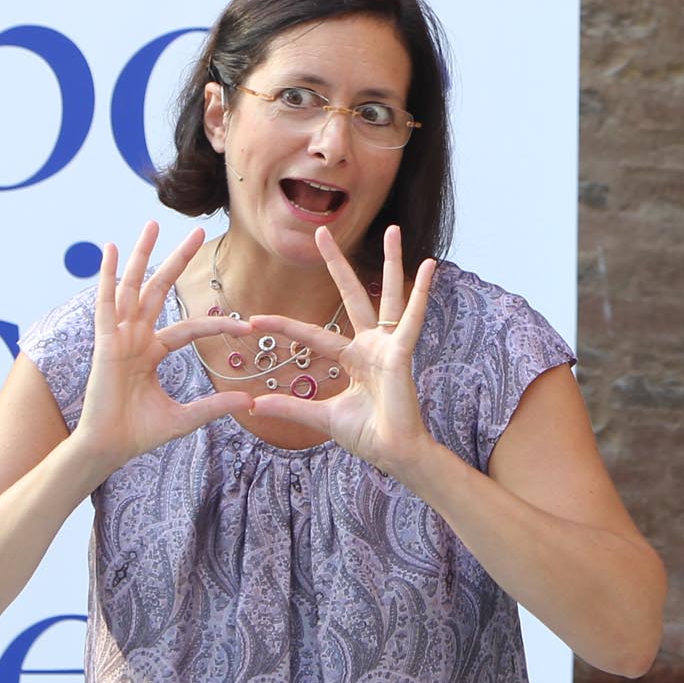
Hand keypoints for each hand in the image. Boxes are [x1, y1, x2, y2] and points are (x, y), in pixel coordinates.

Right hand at [74, 222, 253, 474]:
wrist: (108, 449)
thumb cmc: (138, 433)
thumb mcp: (185, 417)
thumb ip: (214, 405)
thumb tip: (250, 400)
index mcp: (152, 351)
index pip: (191, 327)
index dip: (218, 322)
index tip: (248, 325)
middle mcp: (135, 337)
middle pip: (160, 290)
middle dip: (177, 260)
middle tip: (197, 233)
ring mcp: (118, 337)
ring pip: (134, 287)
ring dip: (143, 255)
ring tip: (153, 224)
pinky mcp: (105, 343)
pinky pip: (106, 303)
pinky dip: (108, 276)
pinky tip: (112, 249)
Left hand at [245, 225, 438, 473]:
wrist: (392, 453)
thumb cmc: (366, 436)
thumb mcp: (321, 418)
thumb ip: (291, 407)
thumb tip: (253, 404)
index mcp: (353, 358)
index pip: (313, 335)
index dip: (284, 327)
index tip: (253, 320)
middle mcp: (371, 345)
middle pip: (351, 294)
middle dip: (336, 263)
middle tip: (322, 233)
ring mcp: (389, 345)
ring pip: (388, 294)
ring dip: (390, 261)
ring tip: (393, 230)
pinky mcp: (402, 352)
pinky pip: (412, 319)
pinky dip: (422, 293)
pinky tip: (429, 267)